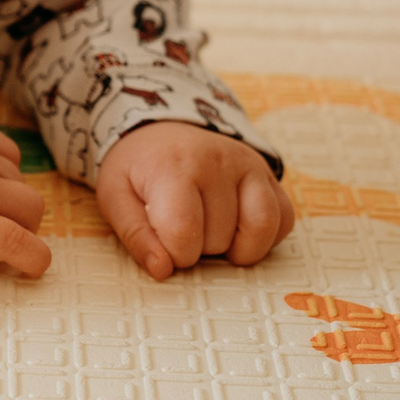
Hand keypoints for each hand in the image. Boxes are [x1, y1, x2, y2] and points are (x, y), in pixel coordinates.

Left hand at [95, 121, 293, 279]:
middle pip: (220, 239)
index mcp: (173, 168)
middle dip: (199, 248)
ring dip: (235, 247)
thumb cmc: (137, 169)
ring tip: (210, 232)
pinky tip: (237, 229)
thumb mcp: (116, 197)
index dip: (174, 255)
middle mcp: (217, 162)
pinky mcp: (268, 174)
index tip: (163, 243)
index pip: (184, 234)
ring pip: (260, 231)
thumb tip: (162, 270)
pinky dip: (264, 237)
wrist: (161, 128)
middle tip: (182, 225)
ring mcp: (249, 166)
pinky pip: (284, 220)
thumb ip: (134, 236)